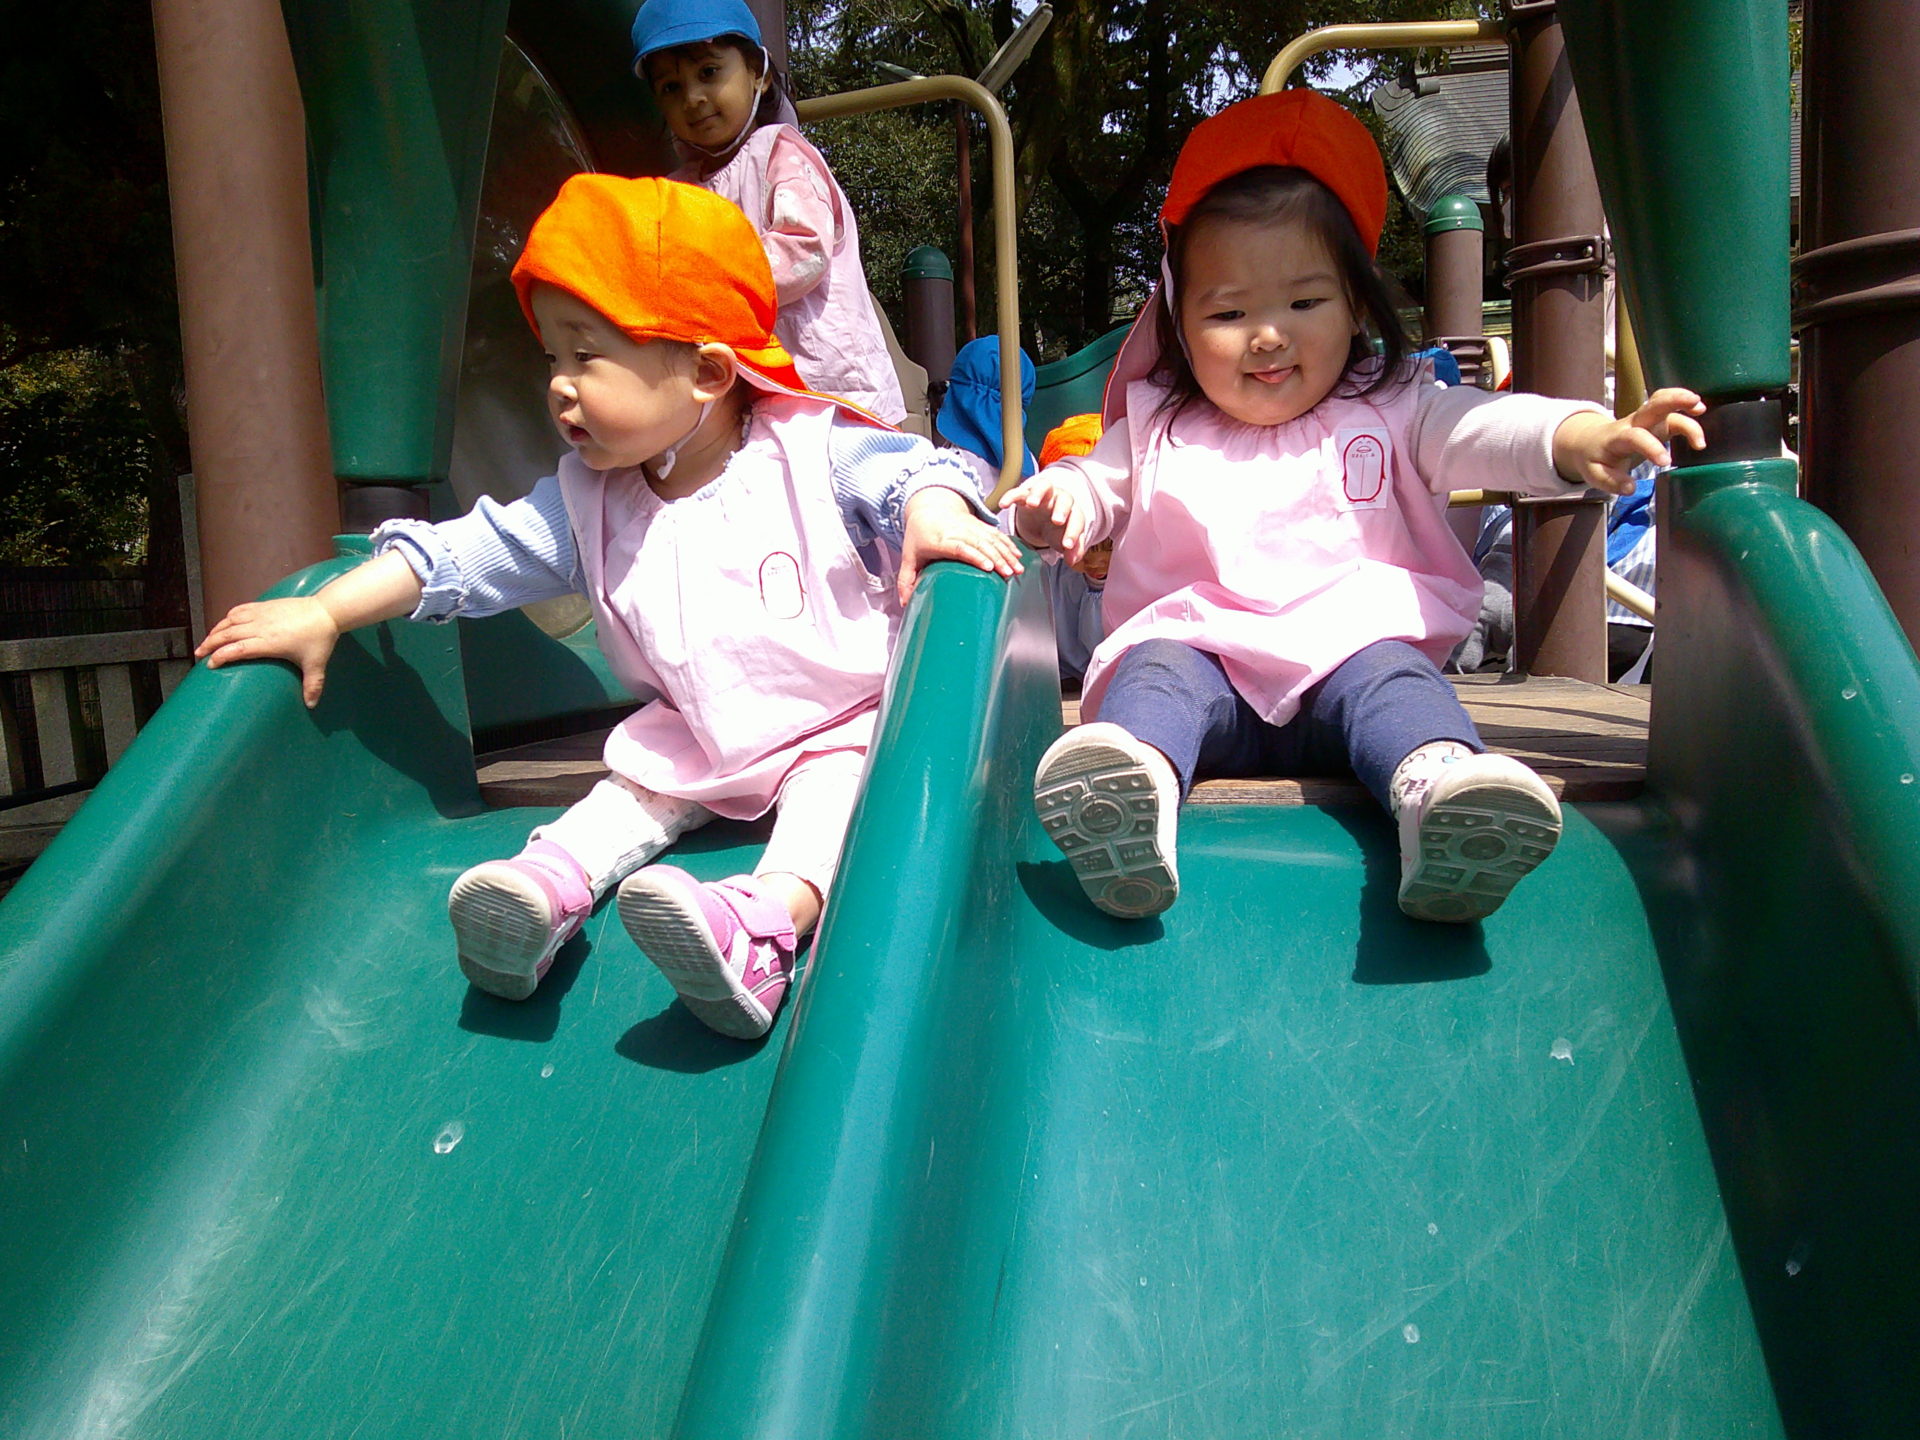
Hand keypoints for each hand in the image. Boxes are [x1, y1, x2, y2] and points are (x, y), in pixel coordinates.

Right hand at [194, 596, 340, 707]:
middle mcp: (260, 627)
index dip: (220, 656)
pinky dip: (228, 617)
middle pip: (226, 634)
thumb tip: (311, 705)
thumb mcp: (316, 665)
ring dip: (216, 630)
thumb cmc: (320, 638)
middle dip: (210, 644)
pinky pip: (240, 609)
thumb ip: (312, 685)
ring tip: (207, 640)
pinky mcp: (264, 605)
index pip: (236, 649)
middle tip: (199, 654)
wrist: (327, 611)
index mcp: (268, 642)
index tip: (210, 664)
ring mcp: (261, 614)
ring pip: (230, 621)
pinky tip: (225, 622)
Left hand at [897, 487, 1024, 602]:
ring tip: (1017, 569)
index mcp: (939, 539)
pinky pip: (996, 533)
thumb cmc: (918, 536)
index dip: (975, 556)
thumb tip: (906, 603)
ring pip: (991, 538)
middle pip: (980, 543)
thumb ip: (906, 581)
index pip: (960, 547)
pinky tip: (1018, 555)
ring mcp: (970, 526)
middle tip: (1009, 574)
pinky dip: (1008, 544)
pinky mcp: (978, 524)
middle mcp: (957, 530)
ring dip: (1006, 553)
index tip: (989, 567)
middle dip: (998, 558)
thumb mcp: (908, 557)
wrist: (928, 508)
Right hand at [997, 474, 1088, 561]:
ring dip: (1038, 493)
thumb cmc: (1056, 530)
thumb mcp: (1064, 541)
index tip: (1067, 546)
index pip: (1076, 520)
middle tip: (1057, 521)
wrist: (1042, 519)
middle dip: (1061, 509)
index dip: (1073, 533)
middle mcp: (1059, 500)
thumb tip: (1072, 560)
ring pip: (1044, 486)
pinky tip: (1003, 505)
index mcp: (1072, 513)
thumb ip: (1073, 551)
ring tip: (1031, 504)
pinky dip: (1011, 496)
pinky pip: (1018, 492)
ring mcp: (1043, 495)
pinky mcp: (1025, 495)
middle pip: (1065, 498)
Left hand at [1551, 387, 1706, 494]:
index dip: (1652, 447)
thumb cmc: (1595, 459)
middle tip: (1696, 403)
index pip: (1636, 438)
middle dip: (1673, 400)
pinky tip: (1700, 409)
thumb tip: (1630, 488)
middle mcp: (1633, 423)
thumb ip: (1611, 481)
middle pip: (1652, 406)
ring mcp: (1645, 419)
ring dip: (1682, 400)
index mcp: (1618, 438)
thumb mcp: (1594, 474)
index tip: (1666, 462)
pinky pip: (1669, 407)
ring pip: (1662, 402)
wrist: (1589, 441)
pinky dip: (1684, 405)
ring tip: (1701, 408)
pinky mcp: (1654, 420)